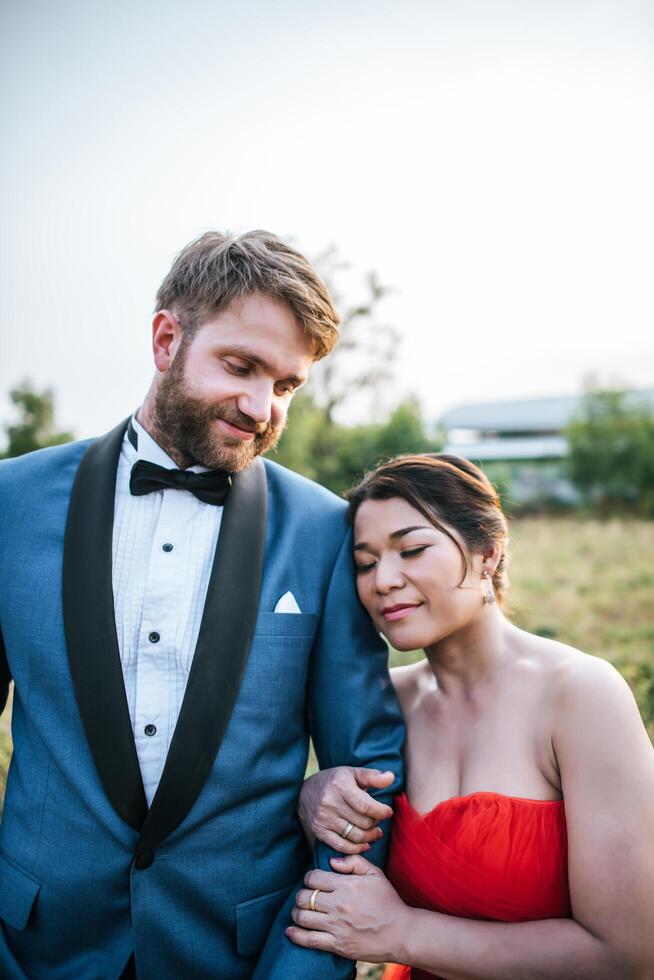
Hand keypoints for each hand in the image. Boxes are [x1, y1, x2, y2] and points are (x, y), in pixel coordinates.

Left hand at [287, 855, 409, 962]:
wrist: (400, 932)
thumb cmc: (388, 901)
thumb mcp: (375, 874)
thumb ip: (353, 862)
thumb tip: (332, 862)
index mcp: (346, 885)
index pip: (313, 878)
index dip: (309, 878)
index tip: (312, 882)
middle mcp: (338, 904)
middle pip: (304, 897)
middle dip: (301, 895)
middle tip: (304, 897)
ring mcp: (336, 926)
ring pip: (303, 917)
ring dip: (296, 913)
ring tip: (299, 912)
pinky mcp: (337, 945)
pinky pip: (310, 940)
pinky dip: (296, 935)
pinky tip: (290, 931)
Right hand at [297, 767, 394, 853]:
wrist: (304, 792)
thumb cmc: (335, 781)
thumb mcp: (352, 773)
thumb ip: (373, 776)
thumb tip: (391, 777)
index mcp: (340, 785)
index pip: (366, 805)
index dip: (381, 811)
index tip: (388, 812)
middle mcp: (329, 802)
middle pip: (362, 822)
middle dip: (376, 823)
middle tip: (379, 820)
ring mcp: (323, 818)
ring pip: (355, 836)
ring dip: (369, 837)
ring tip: (376, 832)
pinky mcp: (319, 831)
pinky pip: (342, 846)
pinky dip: (357, 848)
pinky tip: (365, 844)